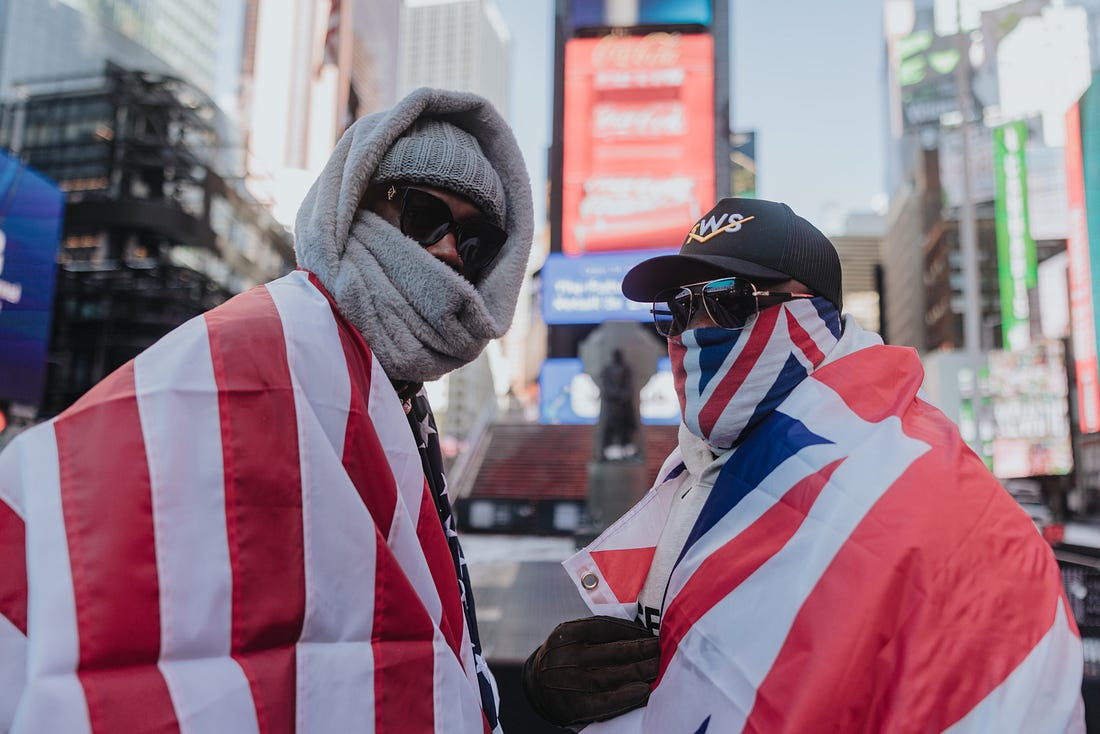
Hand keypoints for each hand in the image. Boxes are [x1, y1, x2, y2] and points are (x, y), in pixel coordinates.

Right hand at [522, 615, 659, 727]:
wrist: (536, 687)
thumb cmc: (564, 658)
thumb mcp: (571, 637)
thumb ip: (596, 633)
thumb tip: (638, 632)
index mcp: (565, 634)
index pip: (603, 627)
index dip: (629, 630)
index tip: (649, 633)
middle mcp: (563, 656)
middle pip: (610, 652)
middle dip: (640, 650)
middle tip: (660, 650)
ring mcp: (566, 682)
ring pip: (609, 676)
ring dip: (638, 672)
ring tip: (657, 667)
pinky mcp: (571, 706)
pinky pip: (603, 701)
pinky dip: (625, 696)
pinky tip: (643, 690)